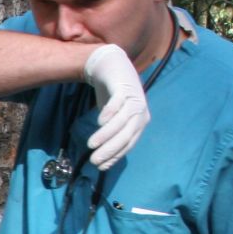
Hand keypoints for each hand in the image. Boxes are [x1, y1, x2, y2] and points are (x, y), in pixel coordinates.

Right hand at [83, 44, 149, 170]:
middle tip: (94, 160)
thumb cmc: (112, 96)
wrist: (112, 66)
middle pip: (127, 134)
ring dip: (107, 134)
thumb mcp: (115, 117)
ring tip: (91, 144)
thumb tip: (102, 159)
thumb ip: (112, 133)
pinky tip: (99, 121)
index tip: (101, 166)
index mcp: (140, 122)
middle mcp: (141, 112)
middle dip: (110, 149)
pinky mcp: (125, 88)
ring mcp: (134, 99)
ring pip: (123, 121)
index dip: (116, 156)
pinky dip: (110, 113)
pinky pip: (119, 102)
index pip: (129, 143)